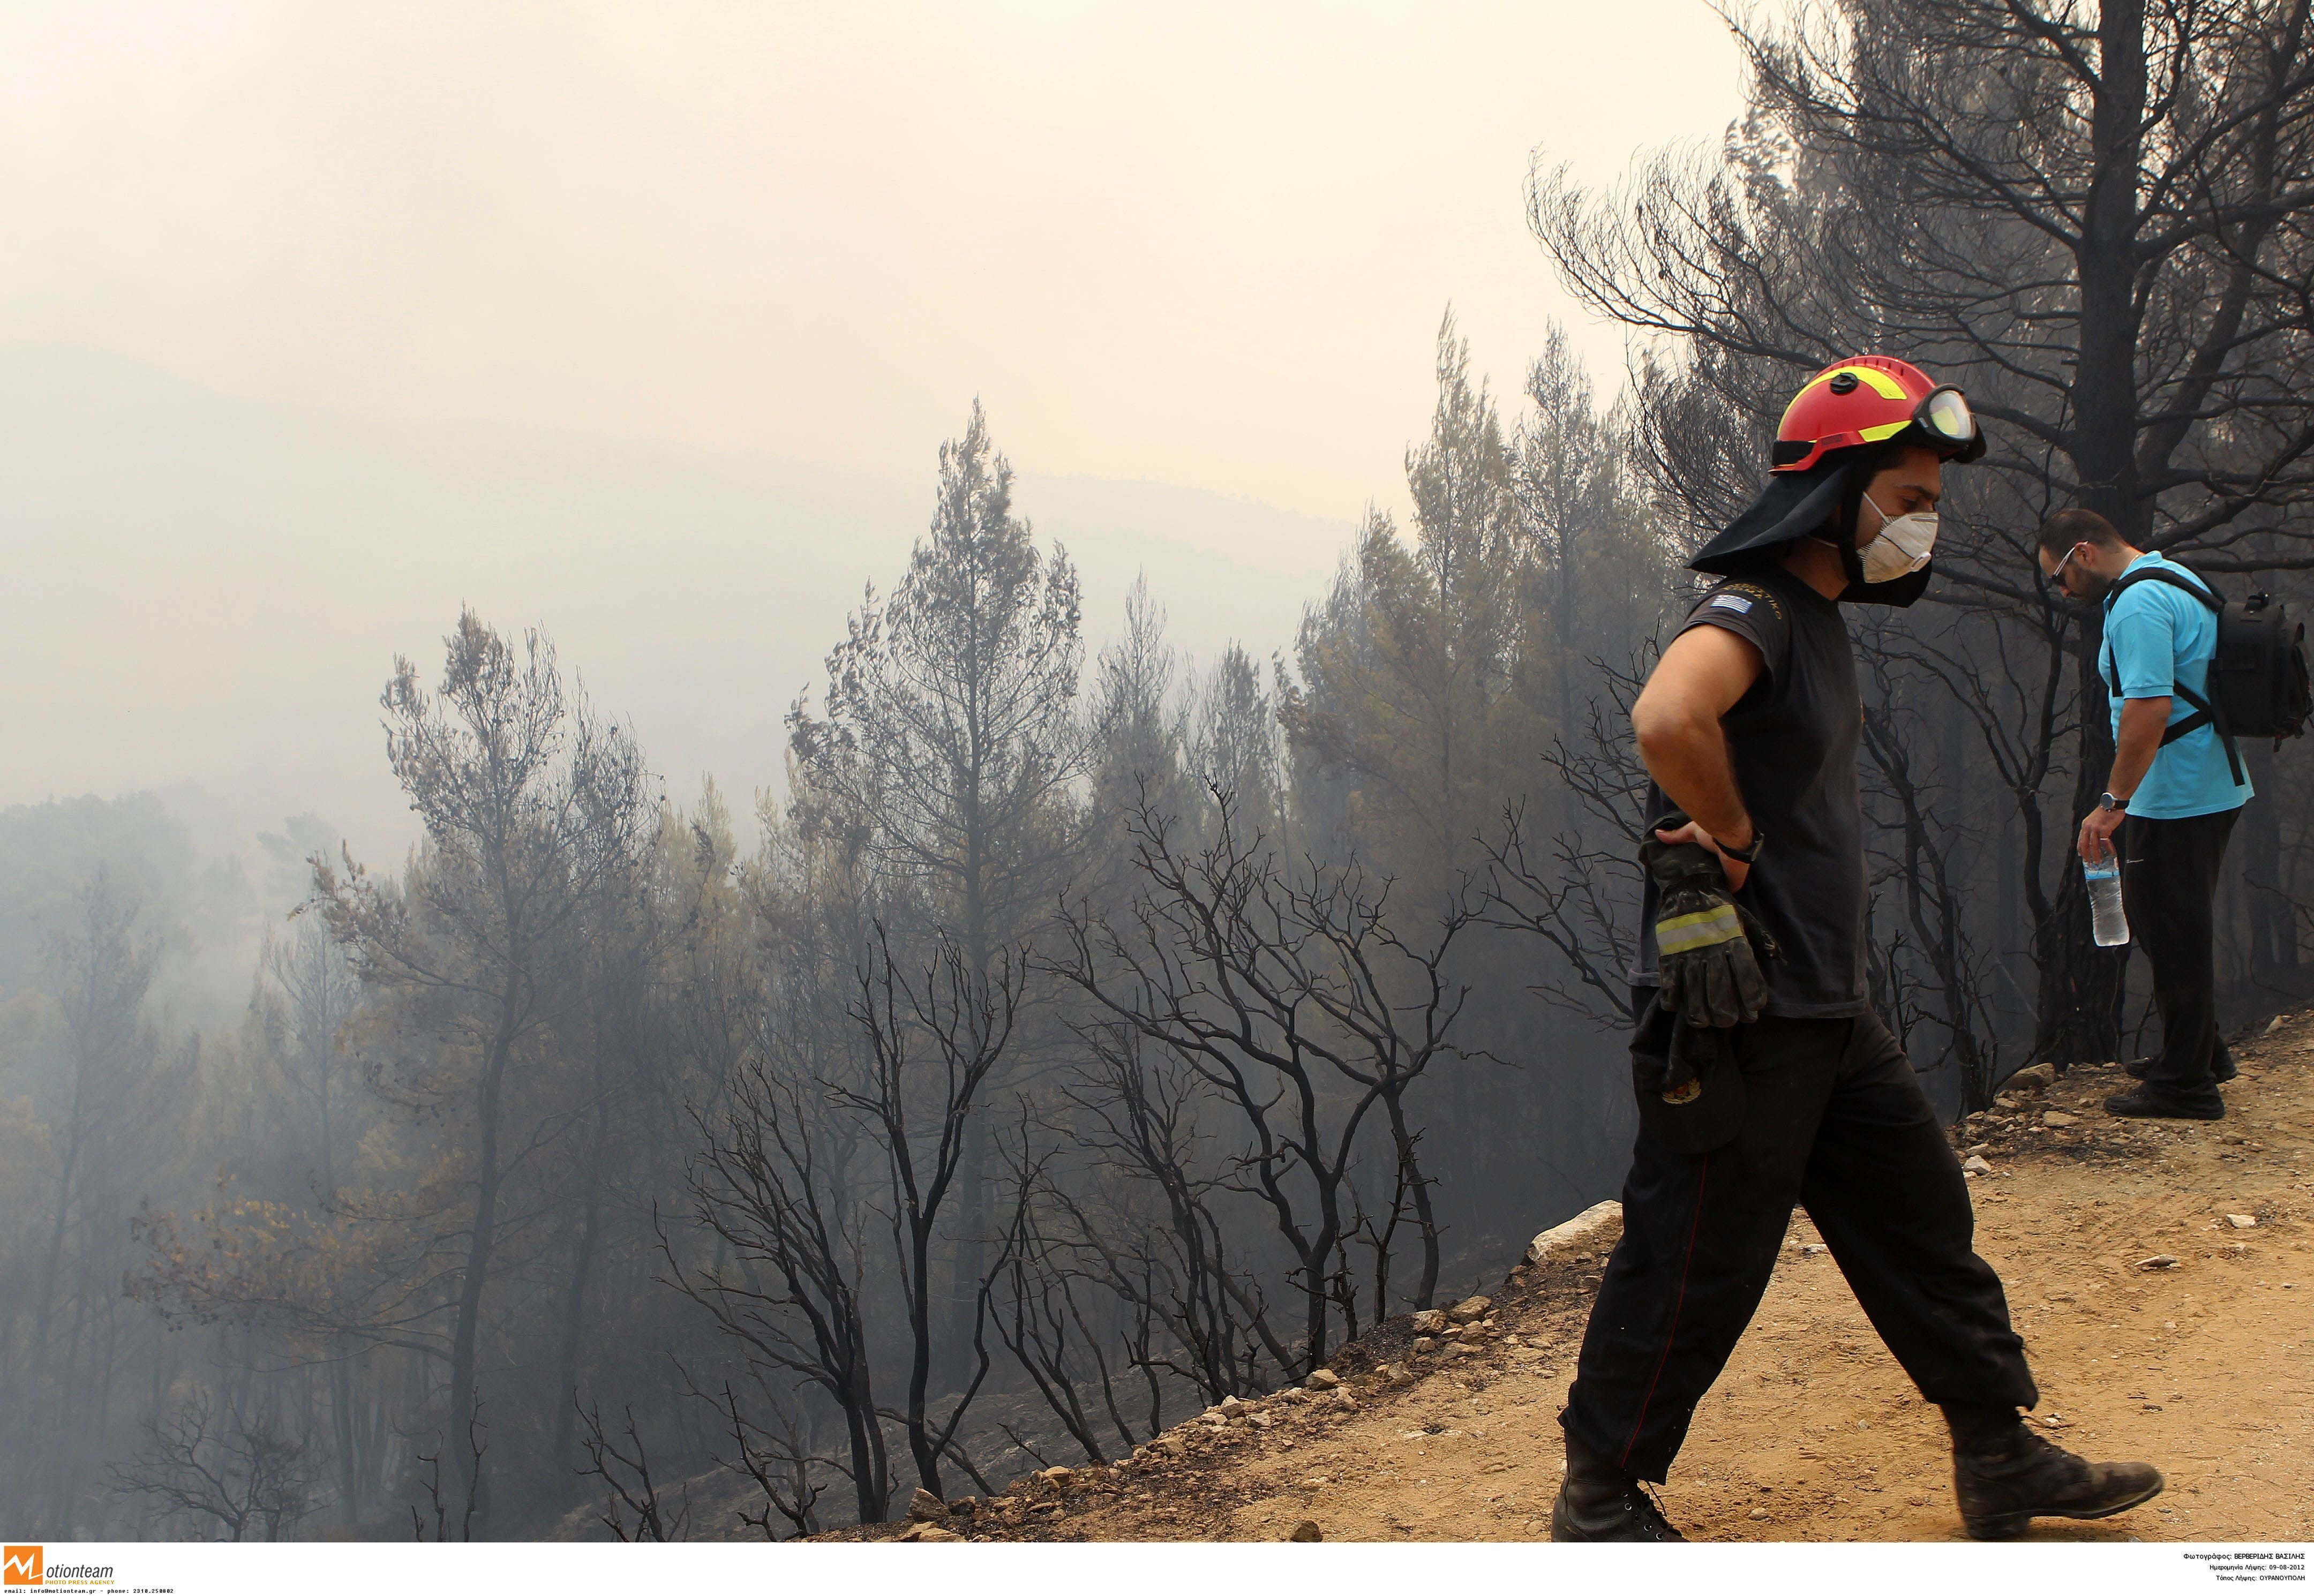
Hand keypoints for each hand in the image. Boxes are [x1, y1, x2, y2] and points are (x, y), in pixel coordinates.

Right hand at [1643, 830, 1771, 1027]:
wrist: (1688, 884)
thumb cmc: (1720, 905)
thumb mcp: (1745, 917)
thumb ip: (1760, 938)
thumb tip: (1777, 956)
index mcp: (1733, 940)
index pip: (1746, 976)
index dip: (1751, 998)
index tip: (1753, 1011)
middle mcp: (1711, 949)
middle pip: (1719, 991)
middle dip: (1726, 1013)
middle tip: (1728, 1021)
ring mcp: (1688, 952)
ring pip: (1693, 992)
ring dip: (1700, 1013)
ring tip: (1704, 1022)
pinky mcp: (1668, 952)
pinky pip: (1669, 981)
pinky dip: (1672, 998)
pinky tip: (1677, 1007)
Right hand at [1652, 819, 1751, 892]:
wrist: (1731, 839)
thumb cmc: (1713, 831)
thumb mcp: (1691, 831)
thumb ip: (1677, 835)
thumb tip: (1657, 833)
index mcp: (1713, 851)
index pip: (1703, 862)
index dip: (1693, 867)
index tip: (1679, 873)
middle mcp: (1721, 863)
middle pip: (1708, 874)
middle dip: (1699, 879)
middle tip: (1682, 887)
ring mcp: (1728, 874)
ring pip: (1715, 884)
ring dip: (1706, 888)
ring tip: (1690, 896)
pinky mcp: (1733, 883)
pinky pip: (1723, 892)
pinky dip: (1716, 895)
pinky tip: (1703, 900)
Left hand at [2076, 805, 2124, 863]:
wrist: (2112, 803)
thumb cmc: (2106, 811)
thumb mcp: (2095, 820)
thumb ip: (2093, 828)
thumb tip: (2094, 838)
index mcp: (2085, 825)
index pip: (2080, 840)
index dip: (2080, 849)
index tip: (2081, 856)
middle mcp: (2088, 827)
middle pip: (2084, 844)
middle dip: (2086, 855)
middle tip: (2088, 863)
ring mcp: (2095, 828)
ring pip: (2093, 845)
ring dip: (2095, 855)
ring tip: (2098, 862)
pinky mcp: (2104, 829)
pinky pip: (2104, 842)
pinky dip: (2107, 849)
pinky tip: (2110, 853)